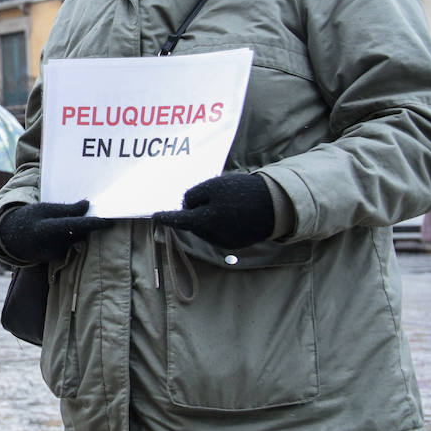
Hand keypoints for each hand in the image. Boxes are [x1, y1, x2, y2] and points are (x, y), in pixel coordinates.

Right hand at [0, 200, 113, 263]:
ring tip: (70, 220)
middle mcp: (52, 246)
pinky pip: (73, 244)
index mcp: (45, 230)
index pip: (74, 226)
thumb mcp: (44, 209)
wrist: (13, 240)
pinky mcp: (59, 259)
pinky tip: (64, 231)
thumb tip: (88, 205)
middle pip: (79, 233)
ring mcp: (56, 255)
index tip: (110, 221)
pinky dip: (74, 236)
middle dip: (89, 224)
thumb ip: (67, 209)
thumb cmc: (29, 219)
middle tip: (98, 211)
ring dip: (80, 230)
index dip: (93, 224)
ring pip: (77, 239)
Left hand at [152, 173, 273, 249]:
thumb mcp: (214, 186)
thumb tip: (185, 207)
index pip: (180, 220)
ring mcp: (223, 242)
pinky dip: (218, 224)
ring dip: (207, 217)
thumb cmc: (242, 191)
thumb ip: (194, 196)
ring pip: (204, 228)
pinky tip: (232, 214)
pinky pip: (217, 233)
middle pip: (193, 222)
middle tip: (212, 196)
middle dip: (195, 211)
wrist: (275, 205)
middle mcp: (213, 235)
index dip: (167, 218)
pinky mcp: (233, 244)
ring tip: (228, 204)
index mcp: (208, 219)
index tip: (155, 216)